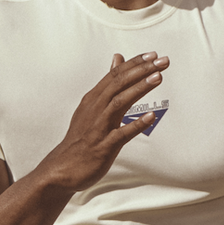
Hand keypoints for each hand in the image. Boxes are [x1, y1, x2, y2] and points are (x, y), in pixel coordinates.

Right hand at [38, 52, 171, 192]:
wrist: (61, 170)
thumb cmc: (80, 139)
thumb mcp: (92, 106)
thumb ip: (108, 84)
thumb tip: (117, 59)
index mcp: (93, 100)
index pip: (114, 75)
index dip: (134, 63)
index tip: (153, 55)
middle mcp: (95, 110)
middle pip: (118, 84)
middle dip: (141, 71)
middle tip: (163, 61)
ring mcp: (98, 128)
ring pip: (118, 103)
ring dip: (138, 89)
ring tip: (157, 78)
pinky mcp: (103, 147)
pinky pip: (121, 134)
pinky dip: (136, 124)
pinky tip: (150, 116)